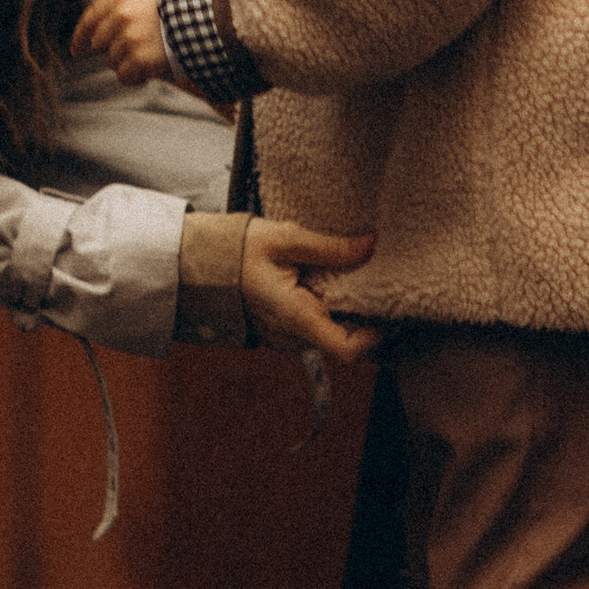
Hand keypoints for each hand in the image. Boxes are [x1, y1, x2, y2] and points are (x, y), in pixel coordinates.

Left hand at [70, 0, 167, 84]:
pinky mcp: (139, 59)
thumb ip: (119, 12)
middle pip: (99, 44)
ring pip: (111, 62)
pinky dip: (135, 77)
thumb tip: (92, 40)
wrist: (203, 25)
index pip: (90, 18)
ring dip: (127, 64)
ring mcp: (129, 38)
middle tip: (135, 50)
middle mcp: (121, 16)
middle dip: (113, 51)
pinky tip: (149, 71)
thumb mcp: (145, 1)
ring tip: (149, 57)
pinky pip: (123, 76)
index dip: (80, 37)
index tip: (76, 51)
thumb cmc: (175, 16)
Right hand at [241, 222, 378, 365]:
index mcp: (296, 316)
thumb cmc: (240, 251)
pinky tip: (327, 286)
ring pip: (330, 335)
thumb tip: (371, 246)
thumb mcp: (286, 238)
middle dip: (363, 318)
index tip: (387, 311)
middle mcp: (293, 337)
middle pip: (343, 341)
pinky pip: (315, 330)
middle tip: (374, 285)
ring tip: (349, 279)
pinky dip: (327, 313)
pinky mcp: (284, 333)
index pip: (347, 349)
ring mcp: (287, 339)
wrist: (202, 265)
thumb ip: (330, 246)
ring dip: (344, 314)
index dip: (374, 336)